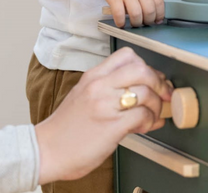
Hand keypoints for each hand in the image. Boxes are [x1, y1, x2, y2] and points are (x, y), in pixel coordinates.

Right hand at [35, 47, 172, 183]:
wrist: (44, 151)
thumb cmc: (66, 128)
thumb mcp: (84, 96)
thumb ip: (110, 89)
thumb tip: (143, 92)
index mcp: (94, 76)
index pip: (127, 55)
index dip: (146, 65)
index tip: (153, 78)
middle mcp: (100, 86)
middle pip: (142, 69)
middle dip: (159, 82)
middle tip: (164, 94)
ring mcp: (105, 104)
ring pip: (146, 92)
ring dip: (157, 105)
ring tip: (154, 114)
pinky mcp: (111, 125)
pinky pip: (142, 115)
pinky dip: (151, 120)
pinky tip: (147, 125)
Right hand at [92, 0, 164, 27]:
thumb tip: (154, 10)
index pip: (159, 2)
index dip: (159, 14)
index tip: (157, 21)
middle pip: (149, 11)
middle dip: (148, 21)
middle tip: (144, 23)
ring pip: (137, 15)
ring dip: (136, 23)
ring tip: (133, 24)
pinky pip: (120, 14)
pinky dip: (121, 22)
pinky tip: (121, 23)